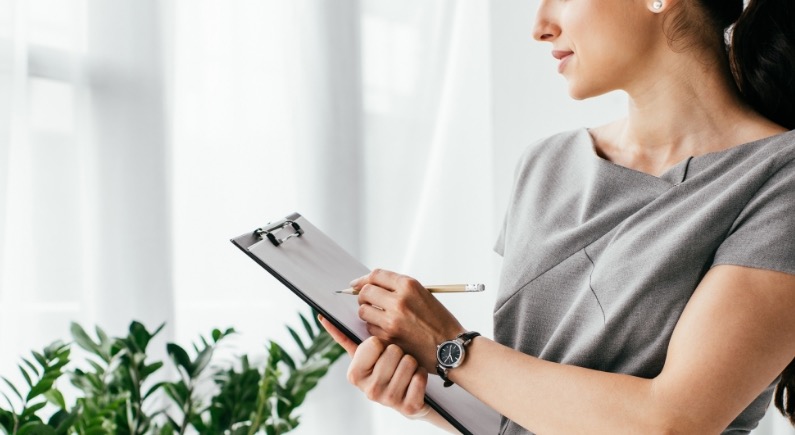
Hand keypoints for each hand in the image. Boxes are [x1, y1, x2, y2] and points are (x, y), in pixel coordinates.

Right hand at [318, 314, 430, 418]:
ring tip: (405, 370)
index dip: (380, 343)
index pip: (374, 342)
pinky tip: (414, 381)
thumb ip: (346, 337)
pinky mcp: (409, 407)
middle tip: (395, 362)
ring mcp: (389, 401)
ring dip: (411, 362)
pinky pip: (420, 376)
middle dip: (398, 352)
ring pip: (409, 362)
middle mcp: (370, 391)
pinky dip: (421, 374)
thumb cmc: (384, 369)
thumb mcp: (365, 355)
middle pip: (394, 350)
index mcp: (355, 375)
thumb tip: (323, 317)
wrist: (407, 398)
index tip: (379, 352)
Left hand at [351, 269, 465, 371]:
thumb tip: (372, 285)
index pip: (376, 276)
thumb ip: (399, 288)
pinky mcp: (389, 338)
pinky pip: (370, 329)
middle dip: (363, 296)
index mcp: (409, 286)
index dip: (363, 279)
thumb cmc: (439, 322)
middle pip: (366, 292)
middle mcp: (399, 301)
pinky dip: (375, 328)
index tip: (357, 284)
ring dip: (368, 313)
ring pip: (364, 311)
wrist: (451, 348)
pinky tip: (387, 330)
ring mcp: (392, 320)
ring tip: (380, 316)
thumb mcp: (423, 295)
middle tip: (368, 301)